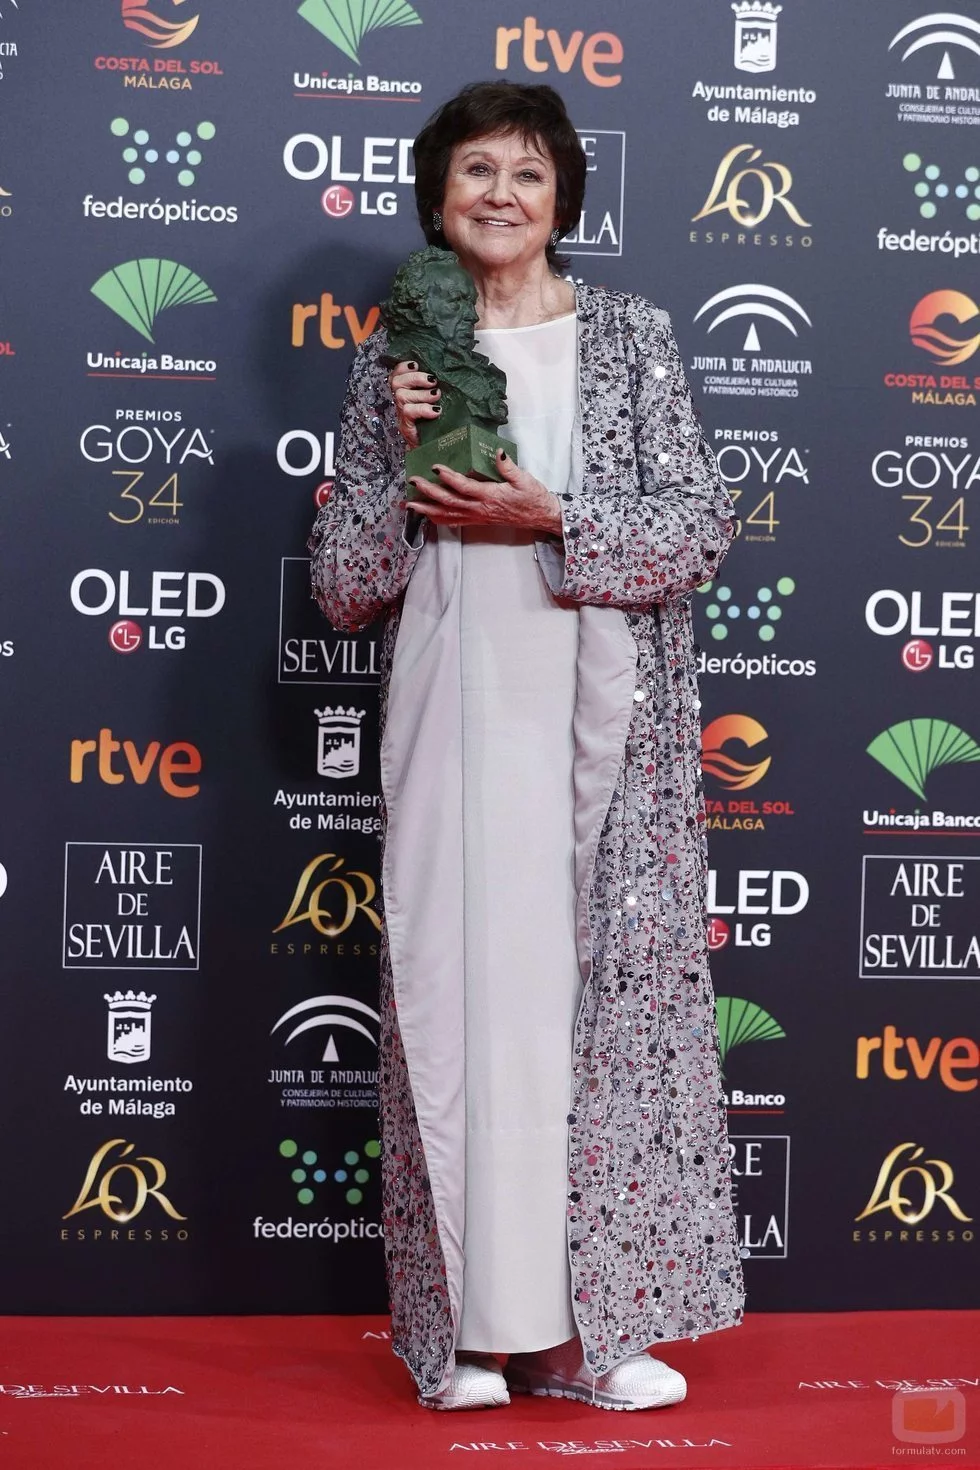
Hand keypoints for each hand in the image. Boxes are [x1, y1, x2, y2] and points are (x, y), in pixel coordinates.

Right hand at [388, 359, 441, 448]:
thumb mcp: (435, 403)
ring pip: (402, 396)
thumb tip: (447, 374)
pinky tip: (435, 411)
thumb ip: (434, 389)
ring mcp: (402, 415)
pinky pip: (409, 412)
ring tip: (436, 396)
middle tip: (433, 381)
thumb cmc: (435, 424)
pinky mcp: (406, 427)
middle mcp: (400, 403)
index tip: (416, 364)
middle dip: (415, 378)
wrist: (431, 451)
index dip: (403, 367)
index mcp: (405, 394)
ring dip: (421, 393)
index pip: (395, 375)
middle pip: (396, 382)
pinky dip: (423, 409)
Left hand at [407, 450, 562, 536]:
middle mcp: (480, 508)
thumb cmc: (533, 496)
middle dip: (428, 492)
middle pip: (449, 502)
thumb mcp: (524, 478)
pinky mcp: (479, 520)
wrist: (541, 516)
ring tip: (409, 503)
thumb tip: (498, 452)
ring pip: (448, 514)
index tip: (435, 467)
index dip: (449, 477)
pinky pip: (455, 522)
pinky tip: (427, 515)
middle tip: (413, 481)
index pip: (465, 486)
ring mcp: (478, 516)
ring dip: (427, 509)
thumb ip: (508, 466)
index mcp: (490, 496)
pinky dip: (439, 519)